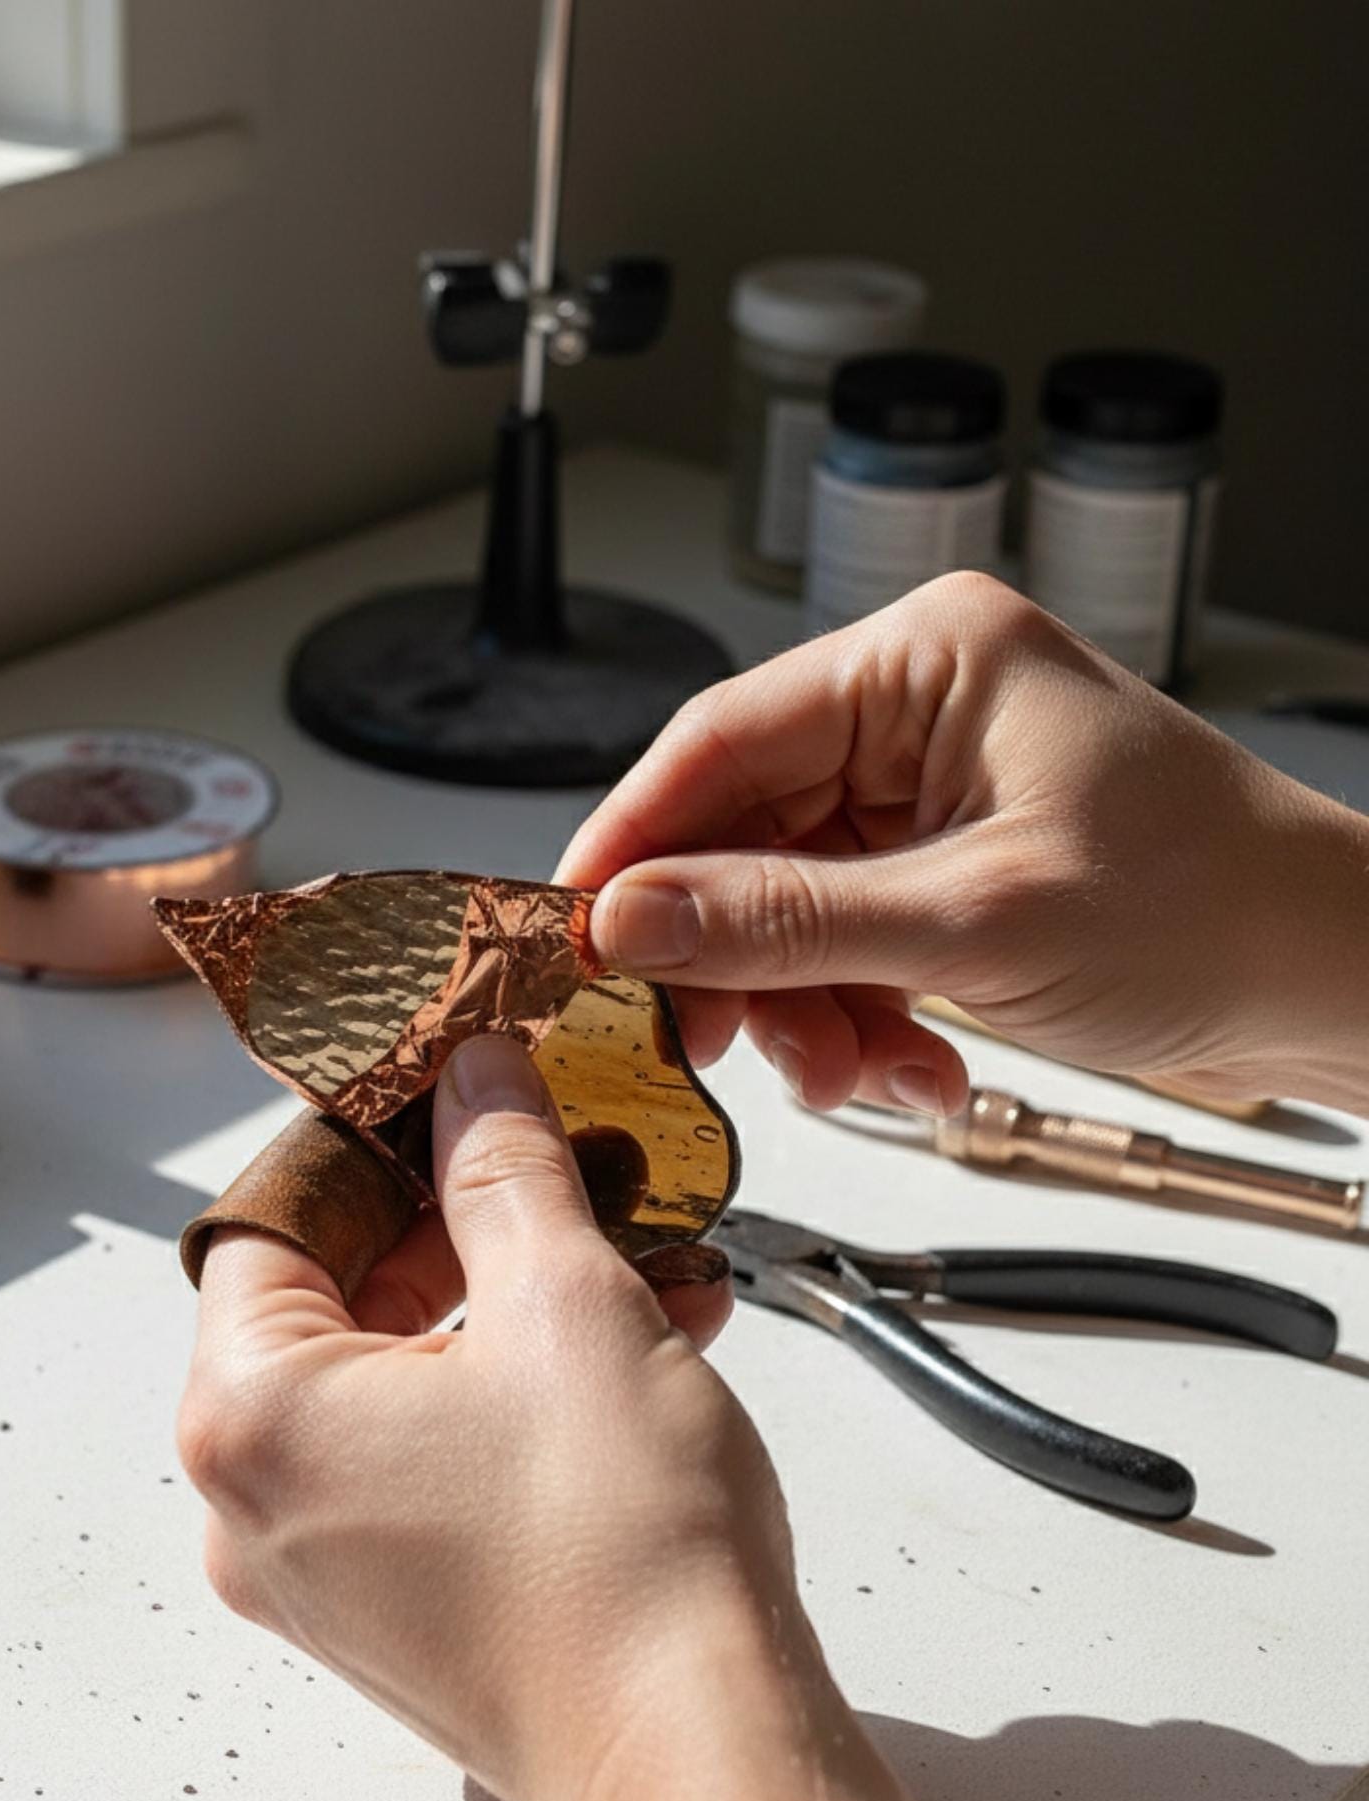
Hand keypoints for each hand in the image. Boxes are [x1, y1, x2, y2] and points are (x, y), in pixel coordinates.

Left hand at [179, 1035, 1057, 1800]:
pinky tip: (644, 1341)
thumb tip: (473, 1076)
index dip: (367, 1139)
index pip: (274, 1217)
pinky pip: (436, 1458)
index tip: (448, 1090)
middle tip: (559, 1160)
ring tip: (638, 1252)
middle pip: (337, 1297)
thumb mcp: (565, 1300)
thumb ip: (502, 1166)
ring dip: (514, 1301)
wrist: (701, 1768)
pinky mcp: (400, 1610)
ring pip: (404, 1378)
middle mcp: (256, 1503)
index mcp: (250, 1416)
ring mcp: (325, 1569)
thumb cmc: (618, 1556)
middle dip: (465, 1221)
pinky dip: (518, 1392)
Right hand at [559, 572, 1368, 1116]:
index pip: (718, 739)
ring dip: (798, 1002)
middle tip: (713, 1039)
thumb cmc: (1215, 906)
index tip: (575, 934)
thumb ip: (787, 922)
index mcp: (925, 662)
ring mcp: (923, 789)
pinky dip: (848, 1009)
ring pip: (780, 901)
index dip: (632, 843)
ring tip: (853, 1071)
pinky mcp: (936, 860)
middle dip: (733, 953)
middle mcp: (912, 711)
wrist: (1332, 977)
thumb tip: (633, 918)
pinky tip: (897, 1061)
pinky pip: (836, 936)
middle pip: (739, 831)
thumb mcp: (977, 922)